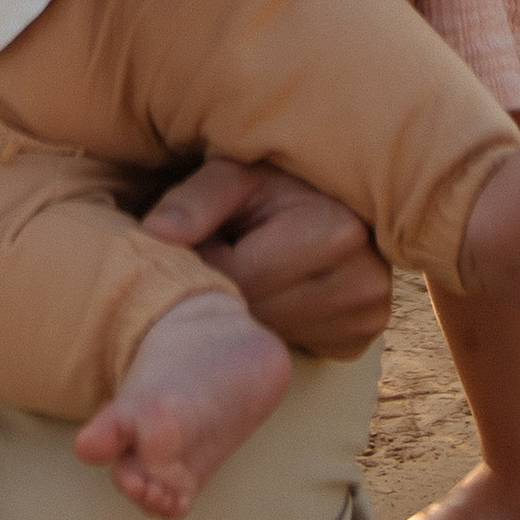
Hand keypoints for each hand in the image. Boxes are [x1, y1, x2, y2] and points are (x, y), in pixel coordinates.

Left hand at [139, 159, 392, 361]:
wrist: (329, 189)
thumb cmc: (274, 175)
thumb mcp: (233, 172)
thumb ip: (193, 201)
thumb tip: (153, 236)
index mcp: (336, 232)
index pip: (237, 277)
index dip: (203, 260)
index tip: (199, 240)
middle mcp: (364, 280)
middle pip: (255, 313)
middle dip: (222, 289)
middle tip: (218, 252)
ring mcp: (367, 316)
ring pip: (270, 337)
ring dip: (246, 309)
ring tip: (246, 265)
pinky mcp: (358, 339)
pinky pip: (294, 346)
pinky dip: (274, 324)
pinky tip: (274, 290)